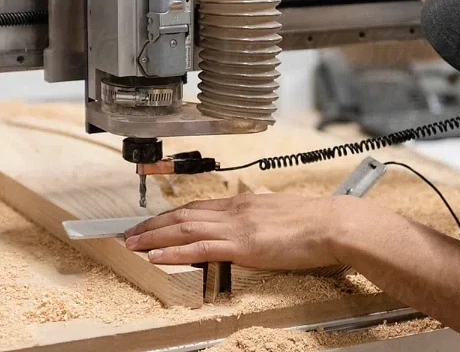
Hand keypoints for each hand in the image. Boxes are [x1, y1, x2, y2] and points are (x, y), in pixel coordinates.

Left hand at [124, 193, 355, 268]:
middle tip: (129, 234)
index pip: (196, 208)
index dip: (170, 215)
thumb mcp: (277, 215)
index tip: (152, 222)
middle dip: (152, 225)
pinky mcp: (242, 245)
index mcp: (242, 204)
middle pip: (183, 215)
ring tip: (132, 244)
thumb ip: (257, 220)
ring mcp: (236, 227)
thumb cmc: (312, 223)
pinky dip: (173, 252)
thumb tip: (249, 228)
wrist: (330, 224)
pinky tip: (156, 256)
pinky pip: (199, 248)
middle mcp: (234, 211)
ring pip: (184, 229)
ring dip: (154, 237)